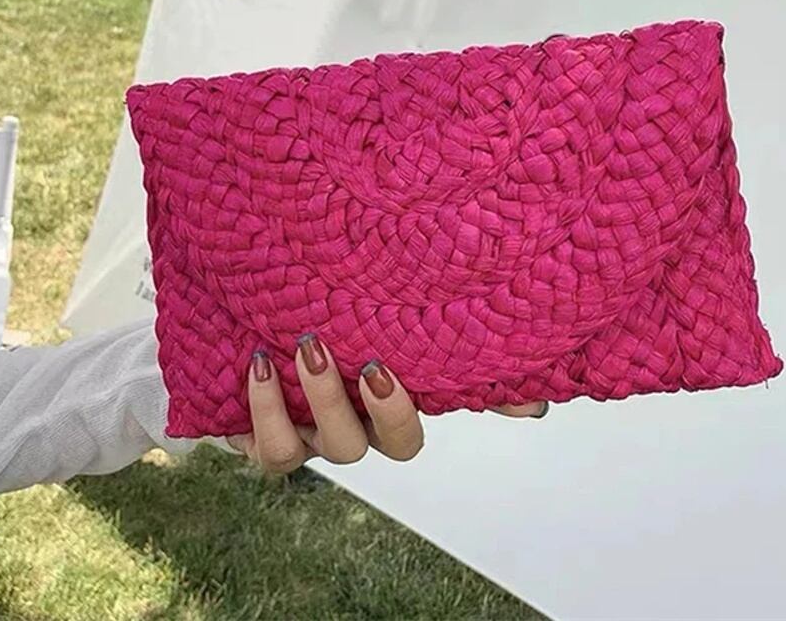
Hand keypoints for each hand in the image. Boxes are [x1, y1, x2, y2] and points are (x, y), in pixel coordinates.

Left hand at [228, 333, 547, 472]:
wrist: (252, 339)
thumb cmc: (338, 334)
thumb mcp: (389, 334)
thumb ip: (453, 353)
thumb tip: (533, 394)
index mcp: (381, 412)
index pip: (408, 435)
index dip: (406, 412)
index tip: (394, 369)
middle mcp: (348, 433)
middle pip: (373, 448)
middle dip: (376, 410)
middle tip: (368, 362)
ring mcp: (306, 441)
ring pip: (321, 450)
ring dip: (320, 400)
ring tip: (309, 345)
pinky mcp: (262, 441)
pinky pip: (268, 450)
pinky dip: (263, 410)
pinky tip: (259, 363)